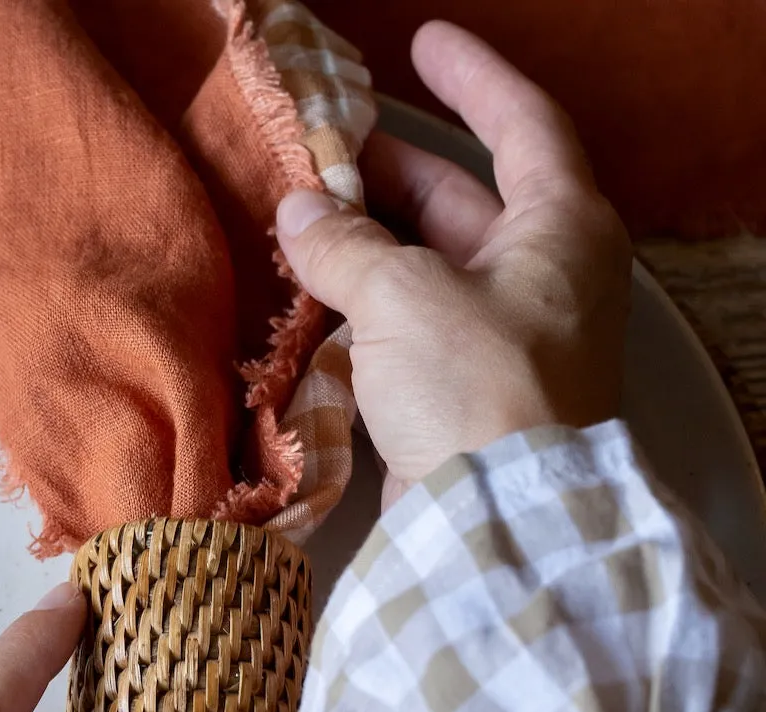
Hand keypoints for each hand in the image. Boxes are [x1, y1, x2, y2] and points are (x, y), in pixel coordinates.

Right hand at [277, 21, 632, 506]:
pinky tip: (315, 297)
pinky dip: (368, 306)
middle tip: (322, 156)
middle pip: (463, 200)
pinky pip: (415, 326)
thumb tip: (298, 214)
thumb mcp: (403, 296)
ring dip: (368, 246)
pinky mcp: (467, 391)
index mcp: (560, 229)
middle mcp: (543, 276)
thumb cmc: (475, 386)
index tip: (421, 45)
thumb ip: (346, 246)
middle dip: (391, 176)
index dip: (471, 78)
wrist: (493, 517)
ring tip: (301, 223)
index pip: (523, 125)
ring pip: (430, 267)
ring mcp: (506, 337)